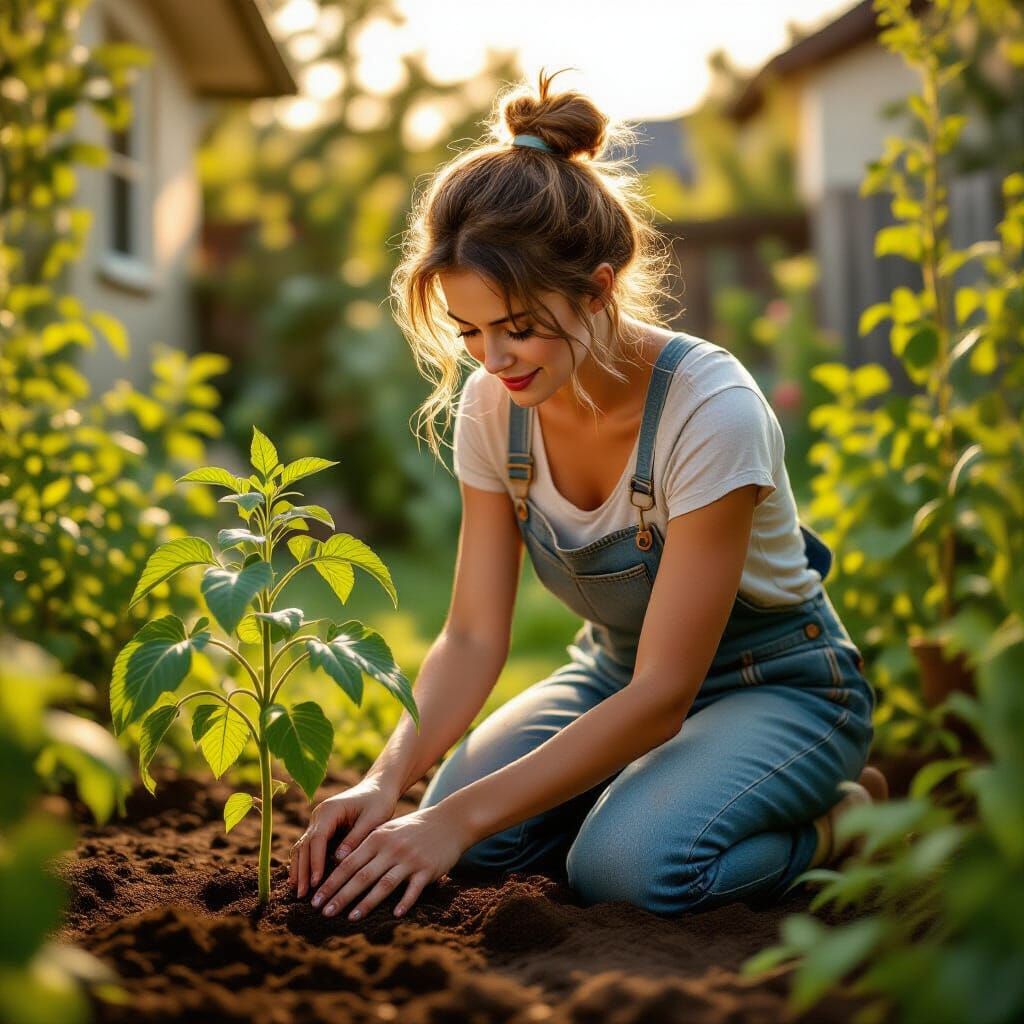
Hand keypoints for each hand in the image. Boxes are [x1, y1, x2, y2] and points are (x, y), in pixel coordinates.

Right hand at [289, 775, 397, 897]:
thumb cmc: (378, 802)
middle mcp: (319, 815)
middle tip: (301, 895)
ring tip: (298, 893)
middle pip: (305, 845)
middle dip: (302, 871)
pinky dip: (304, 864)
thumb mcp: (373, 818)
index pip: (317, 839)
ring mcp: (318, 822)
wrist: (378, 787)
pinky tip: (303, 882)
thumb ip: (356, 837)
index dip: (315, 862)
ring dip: (299, 870)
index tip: (316, 883)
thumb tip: (339, 860)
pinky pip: (308, 848)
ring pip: (302, 848)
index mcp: (330, 810)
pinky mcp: (321, 829)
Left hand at [310, 803, 469, 920]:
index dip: (331, 882)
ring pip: (384, 884)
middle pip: (362, 876)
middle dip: (341, 895)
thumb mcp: (388, 829)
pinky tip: (395, 915)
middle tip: (323, 912)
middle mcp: (392, 848)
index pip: (349, 863)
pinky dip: (404, 901)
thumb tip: (340, 864)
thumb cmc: (414, 827)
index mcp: (378, 838)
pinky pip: (413, 889)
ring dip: (366, 903)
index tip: (316, 898)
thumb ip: (367, 844)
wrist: (450, 820)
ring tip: (350, 918)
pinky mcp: (428, 869)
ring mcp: (410, 859)